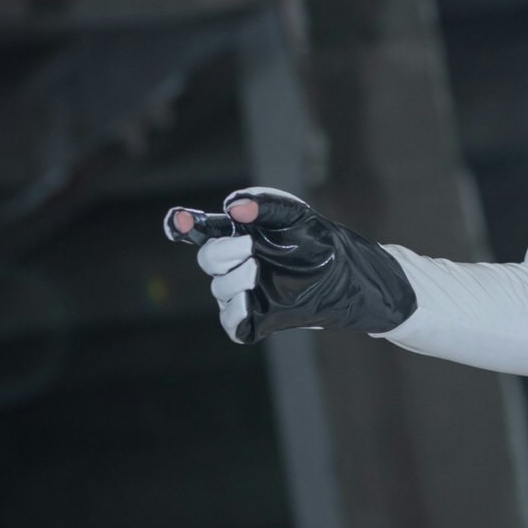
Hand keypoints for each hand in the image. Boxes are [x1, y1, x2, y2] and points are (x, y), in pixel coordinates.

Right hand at [164, 186, 416, 344]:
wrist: (348, 272)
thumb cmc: (317, 239)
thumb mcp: (295, 213)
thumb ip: (265, 203)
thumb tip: (231, 207)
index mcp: (236, 236)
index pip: (198, 230)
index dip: (182, 225)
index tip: (180, 221)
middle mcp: (234, 265)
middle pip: (207, 259)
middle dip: (221, 252)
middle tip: (248, 246)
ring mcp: (244, 293)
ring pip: (219, 290)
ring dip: (232, 279)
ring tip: (257, 269)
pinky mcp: (258, 318)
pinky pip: (233, 324)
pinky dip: (234, 315)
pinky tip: (247, 302)